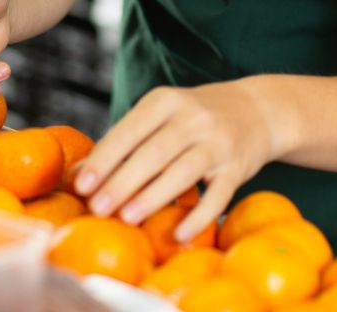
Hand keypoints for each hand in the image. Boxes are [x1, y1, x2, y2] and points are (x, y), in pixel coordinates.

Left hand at [72, 80, 280, 240]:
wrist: (258, 110)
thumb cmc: (194, 119)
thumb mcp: (162, 115)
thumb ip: (125, 141)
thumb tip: (78, 175)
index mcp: (166, 101)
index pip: (130, 130)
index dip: (105, 158)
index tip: (82, 184)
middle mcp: (194, 118)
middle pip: (154, 152)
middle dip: (122, 181)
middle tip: (98, 208)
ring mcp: (218, 143)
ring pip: (183, 171)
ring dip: (153, 196)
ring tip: (127, 217)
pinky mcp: (237, 168)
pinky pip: (218, 195)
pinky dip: (199, 216)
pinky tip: (179, 234)